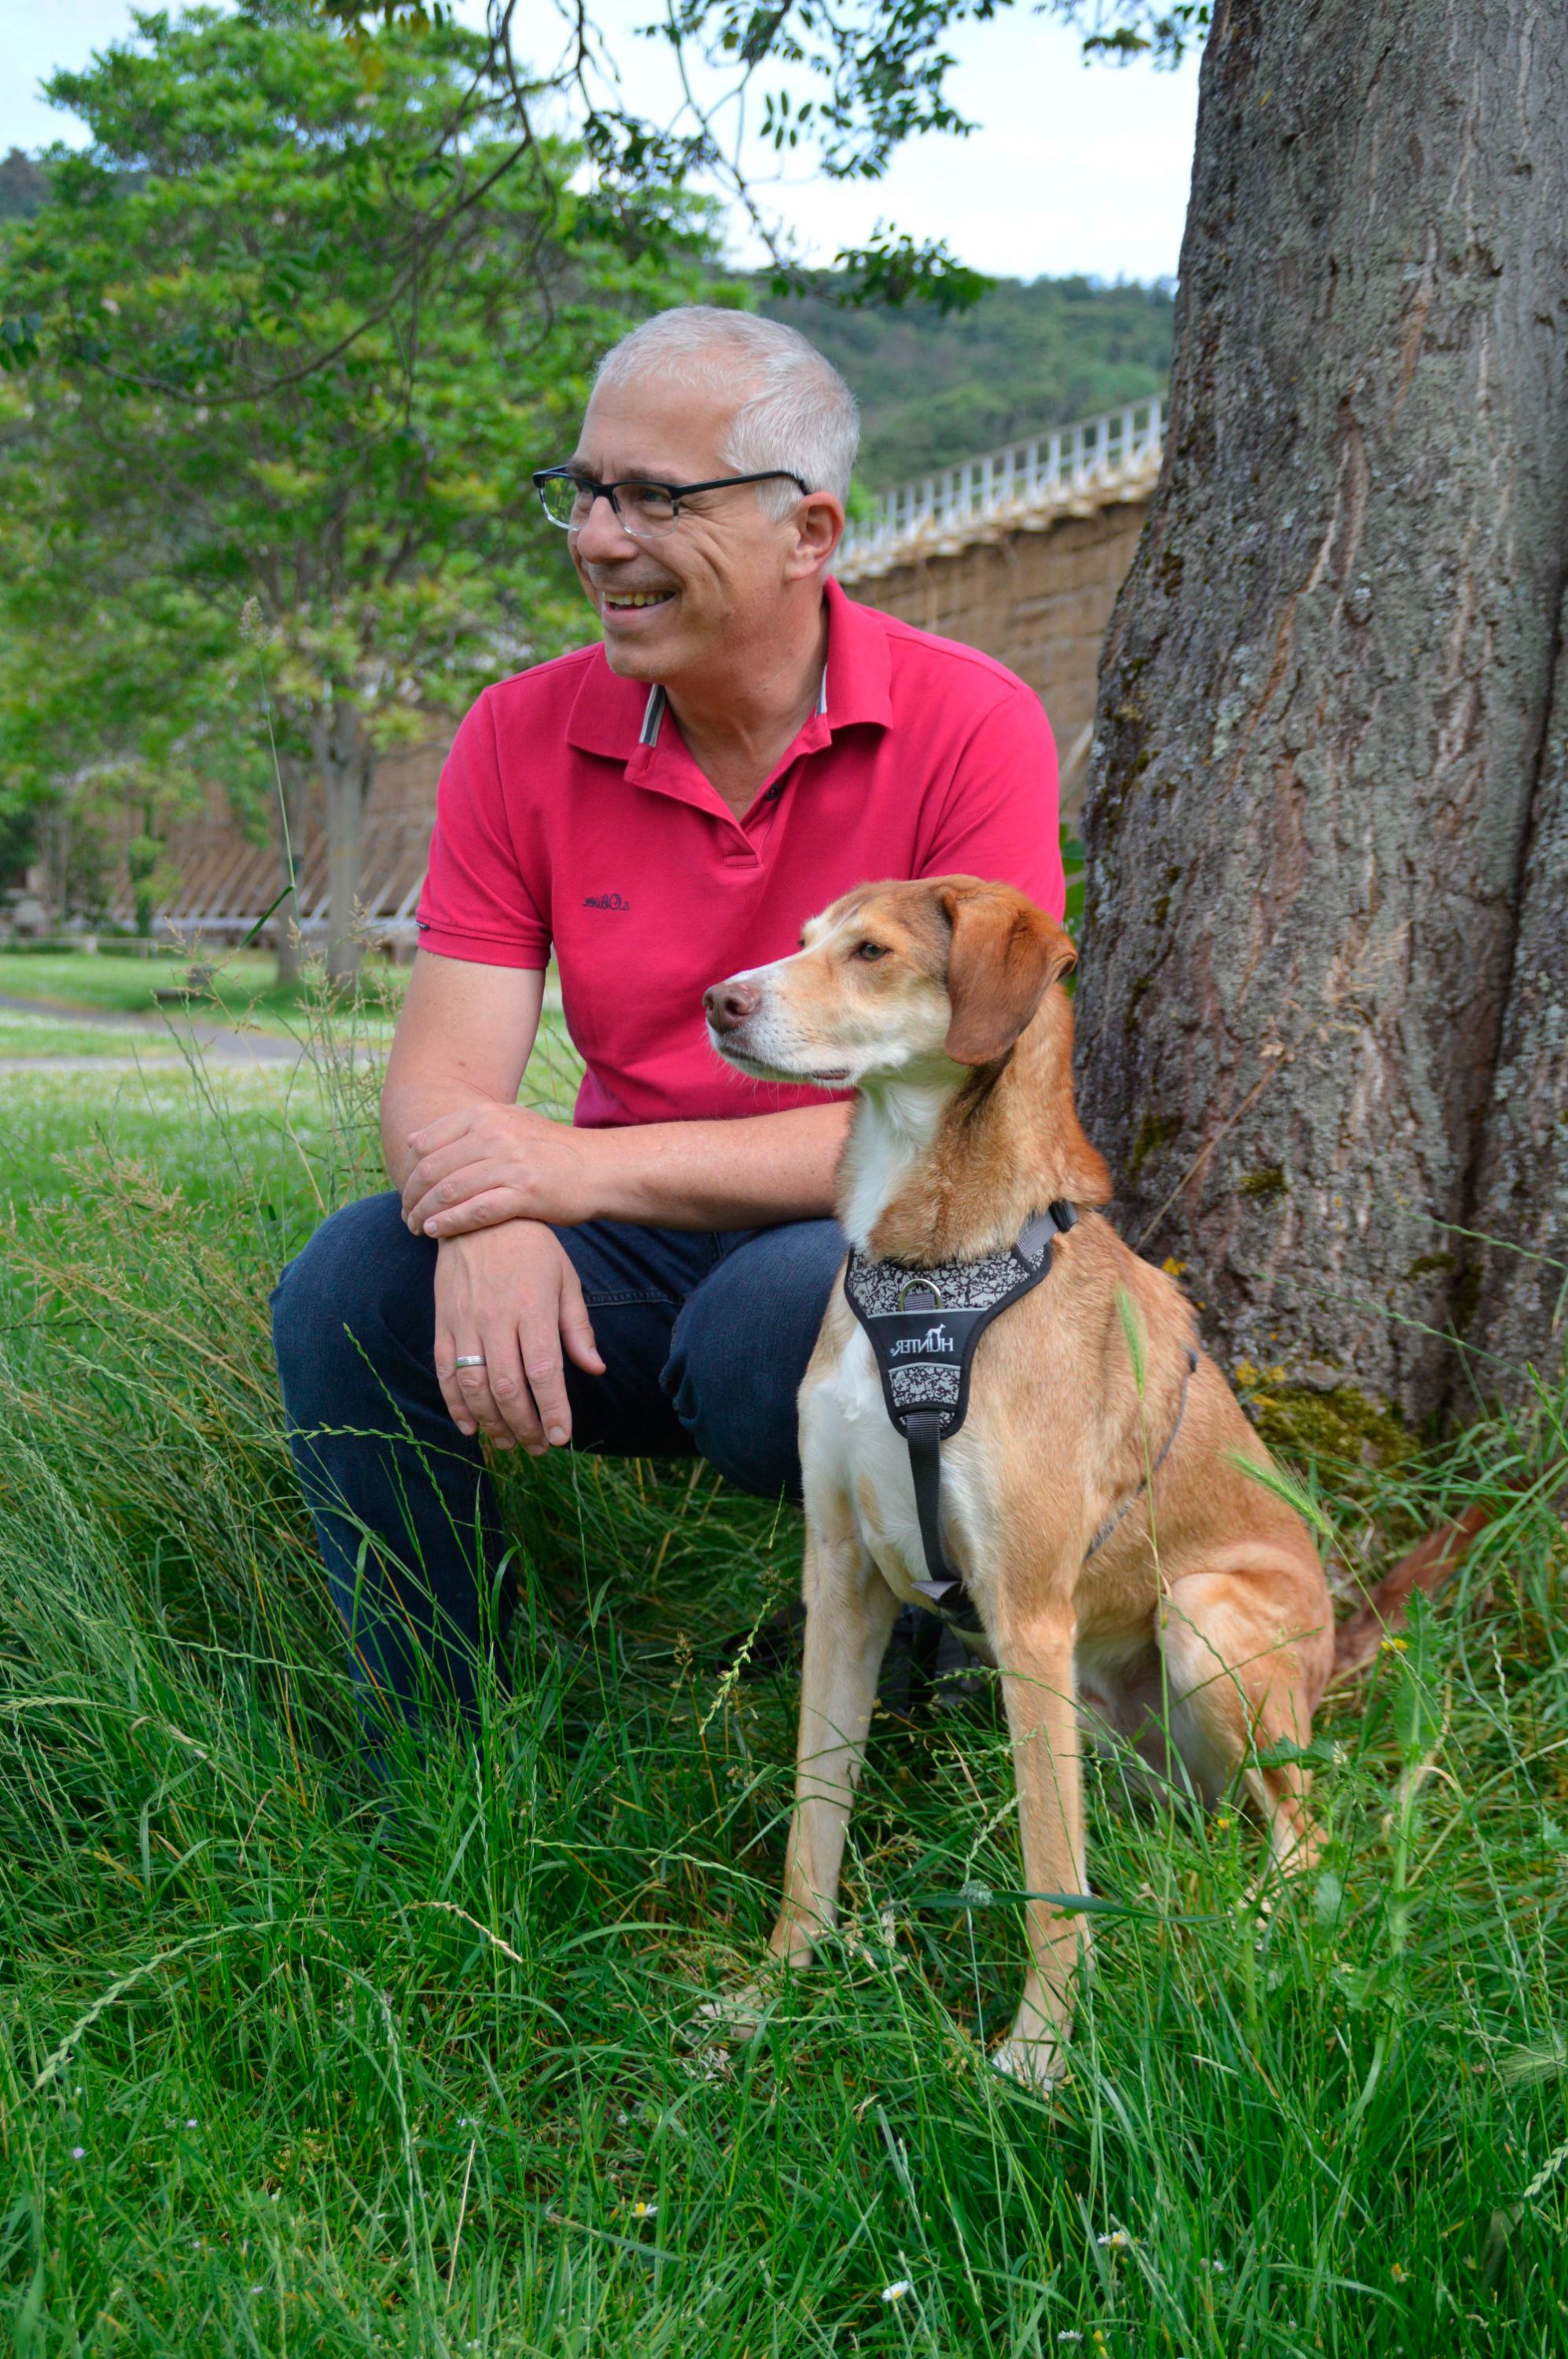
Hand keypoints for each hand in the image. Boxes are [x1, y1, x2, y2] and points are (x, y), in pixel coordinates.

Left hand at [403, 1102, 601, 1236]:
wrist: (599, 1169)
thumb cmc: (550, 1151)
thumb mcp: (509, 1124)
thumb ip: (461, 1131)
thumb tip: (413, 1139)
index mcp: (487, 1116)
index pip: (428, 1142)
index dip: (410, 1170)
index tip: (406, 1190)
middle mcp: (496, 1135)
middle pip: (434, 1168)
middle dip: (412, 1195)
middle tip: (405, 1214)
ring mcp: (510, 1164)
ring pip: (450, 1191)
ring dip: (425, 1212)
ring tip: (415, 1227)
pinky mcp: (525, 1194)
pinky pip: (474, 1211)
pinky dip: (449, 1224)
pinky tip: (435, 1233)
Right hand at [433, 1222, 604, 1453]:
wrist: (478, 1213)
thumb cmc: (532, 1248)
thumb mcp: (565, 1279)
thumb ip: (577, 1327)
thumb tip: (595, 1369)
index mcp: (533, 1308)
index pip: (543, 1371)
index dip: (552, 1409)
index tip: (561, 1438)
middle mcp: (496, 1318)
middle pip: (508, 1387)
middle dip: (524, 1426)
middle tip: (537, 1448)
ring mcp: (465, 1322)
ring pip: (475, 1386)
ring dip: (492, 1422)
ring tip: (509, 1443)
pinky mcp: (443, 1322)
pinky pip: (446, 1371)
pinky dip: (455, 1404)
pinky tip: (470, 1427)